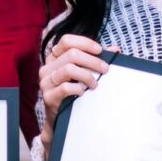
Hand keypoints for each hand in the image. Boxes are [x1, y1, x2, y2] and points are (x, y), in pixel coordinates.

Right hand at [38, 34, 114, 160]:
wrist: (60, 119)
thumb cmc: (73, 93)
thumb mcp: (82, 73)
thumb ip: (95, 60)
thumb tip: (115, 49)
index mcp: (54, 58)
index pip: (66, 41)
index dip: (84, 42)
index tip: (100, 50)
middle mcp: (47, 68)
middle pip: (71, 54)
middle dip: (92, 60)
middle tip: (105, 69)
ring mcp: (46, 82)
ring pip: (69, 69)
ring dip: (87, 75)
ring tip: (95, 84)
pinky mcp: (48, 97)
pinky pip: (65, 87)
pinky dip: (78, 89)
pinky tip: (84, 93)